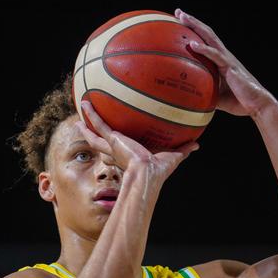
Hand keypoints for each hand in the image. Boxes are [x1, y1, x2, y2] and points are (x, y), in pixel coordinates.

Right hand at [77, 100, 198, 181]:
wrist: (147, 175)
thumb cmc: (158, 171)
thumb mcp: (173, 156)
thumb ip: (183, 149)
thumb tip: (197, 144)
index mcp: (129, 157)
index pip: (119, 152)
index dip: (115, 148)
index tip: (113, 140)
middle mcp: (118, 153)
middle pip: (102, 144)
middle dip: (95, 136)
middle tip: (88, 128)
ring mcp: (112, 147)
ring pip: (95, 135)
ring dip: (87, 126)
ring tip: (80, 116)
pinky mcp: (112, 140)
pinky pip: (99, 125)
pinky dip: (91, 114)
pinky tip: (85, 103)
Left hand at [175, 8, 277, 117]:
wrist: (257, 105)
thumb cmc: (239, 102)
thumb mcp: (217, 97)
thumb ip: (205, 92)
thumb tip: (189, 98)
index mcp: (221, 61)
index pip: (206, 41)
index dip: (195, 31)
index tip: (180, 23)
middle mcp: (224, 56)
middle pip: (207, 33)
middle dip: (192, 22)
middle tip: (178, 12)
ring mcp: (227, 60)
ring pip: (210, 38)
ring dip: (196, 26)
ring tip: (182, 17)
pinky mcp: (230, 68)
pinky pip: (215, 56)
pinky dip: (204, 49)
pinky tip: (192, 44)